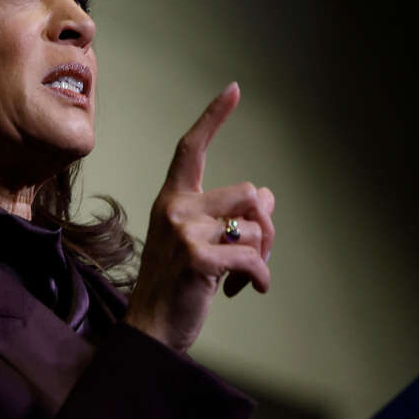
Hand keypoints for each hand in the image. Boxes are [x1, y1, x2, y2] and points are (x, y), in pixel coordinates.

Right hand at [123, 83, 274, 352]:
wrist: (151, 329)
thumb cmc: (177, 287)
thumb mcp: (199, 244)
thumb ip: (226, 218)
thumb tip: (266, 198)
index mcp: (172, 200)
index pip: (191, 148)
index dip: (214, 117)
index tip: (234, 89)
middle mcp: (175, 209)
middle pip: (249, 193)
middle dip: (266, 226)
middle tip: (258, 256)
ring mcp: (184, 232)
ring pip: (255, 224)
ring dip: (264, 253)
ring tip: (248, 276)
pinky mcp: (199, 259)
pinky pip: (252, 257)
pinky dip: (261, 278)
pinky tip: (251, 291)